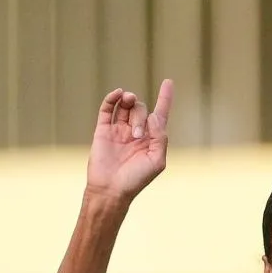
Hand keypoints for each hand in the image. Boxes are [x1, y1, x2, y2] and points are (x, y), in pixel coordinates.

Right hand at [85, 80, 173, 202]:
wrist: (110, 190)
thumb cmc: (136, 180)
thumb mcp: (157, 161)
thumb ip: (160, 138)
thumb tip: (154, 116)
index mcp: (151, 140)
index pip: (160, 114)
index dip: (165, 98)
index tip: (168, 82)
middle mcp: (135, 132)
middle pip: (141, 109)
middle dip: (141, 117)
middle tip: (136, 136)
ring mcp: (119, 130)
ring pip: (126, 106)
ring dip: (129, 100)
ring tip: (128, 101)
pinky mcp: (103, 130)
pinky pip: (107, 109)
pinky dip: (112, 98)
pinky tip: (118, 94)